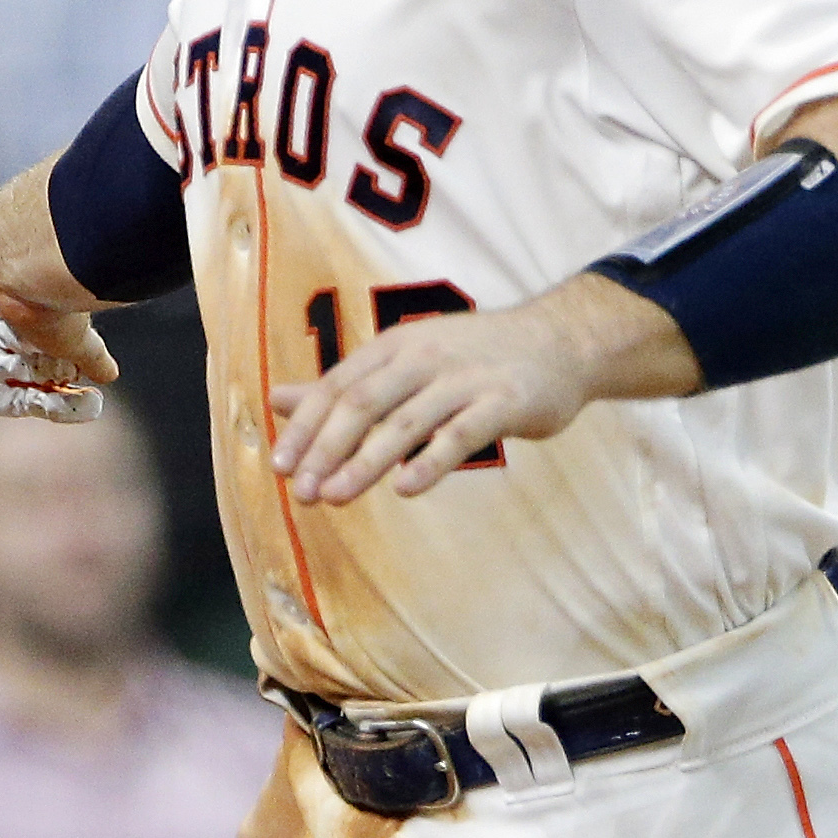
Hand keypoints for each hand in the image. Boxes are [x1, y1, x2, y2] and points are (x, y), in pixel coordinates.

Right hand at [0, 274, 116, 421]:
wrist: (17, 254)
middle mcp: (21, 288)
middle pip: (20, 316)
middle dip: (19, 331)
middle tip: (14, 354)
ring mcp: (49, 311)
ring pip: (55, 339)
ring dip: (56, 354)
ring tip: (56, 372)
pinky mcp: (70, 335)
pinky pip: (89, 357)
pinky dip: (97, 367)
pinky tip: (104, 376)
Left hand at [271, 284, 637, 504]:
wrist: (561, 341)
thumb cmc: (473, 358)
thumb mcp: (403, 361)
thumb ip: (343, 386)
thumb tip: (276, 399)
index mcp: (394, 347)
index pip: (338, 388)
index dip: (306, 428)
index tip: (280, 468)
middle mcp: (423, 357)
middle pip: (363, 403)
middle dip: (326, 449)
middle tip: (302, 493)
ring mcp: (464, 378)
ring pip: (405, 422)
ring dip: (366, 462)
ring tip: (336, 497)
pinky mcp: (503, 401)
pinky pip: (461, 434)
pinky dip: (431, 461)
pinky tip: (405, 488)